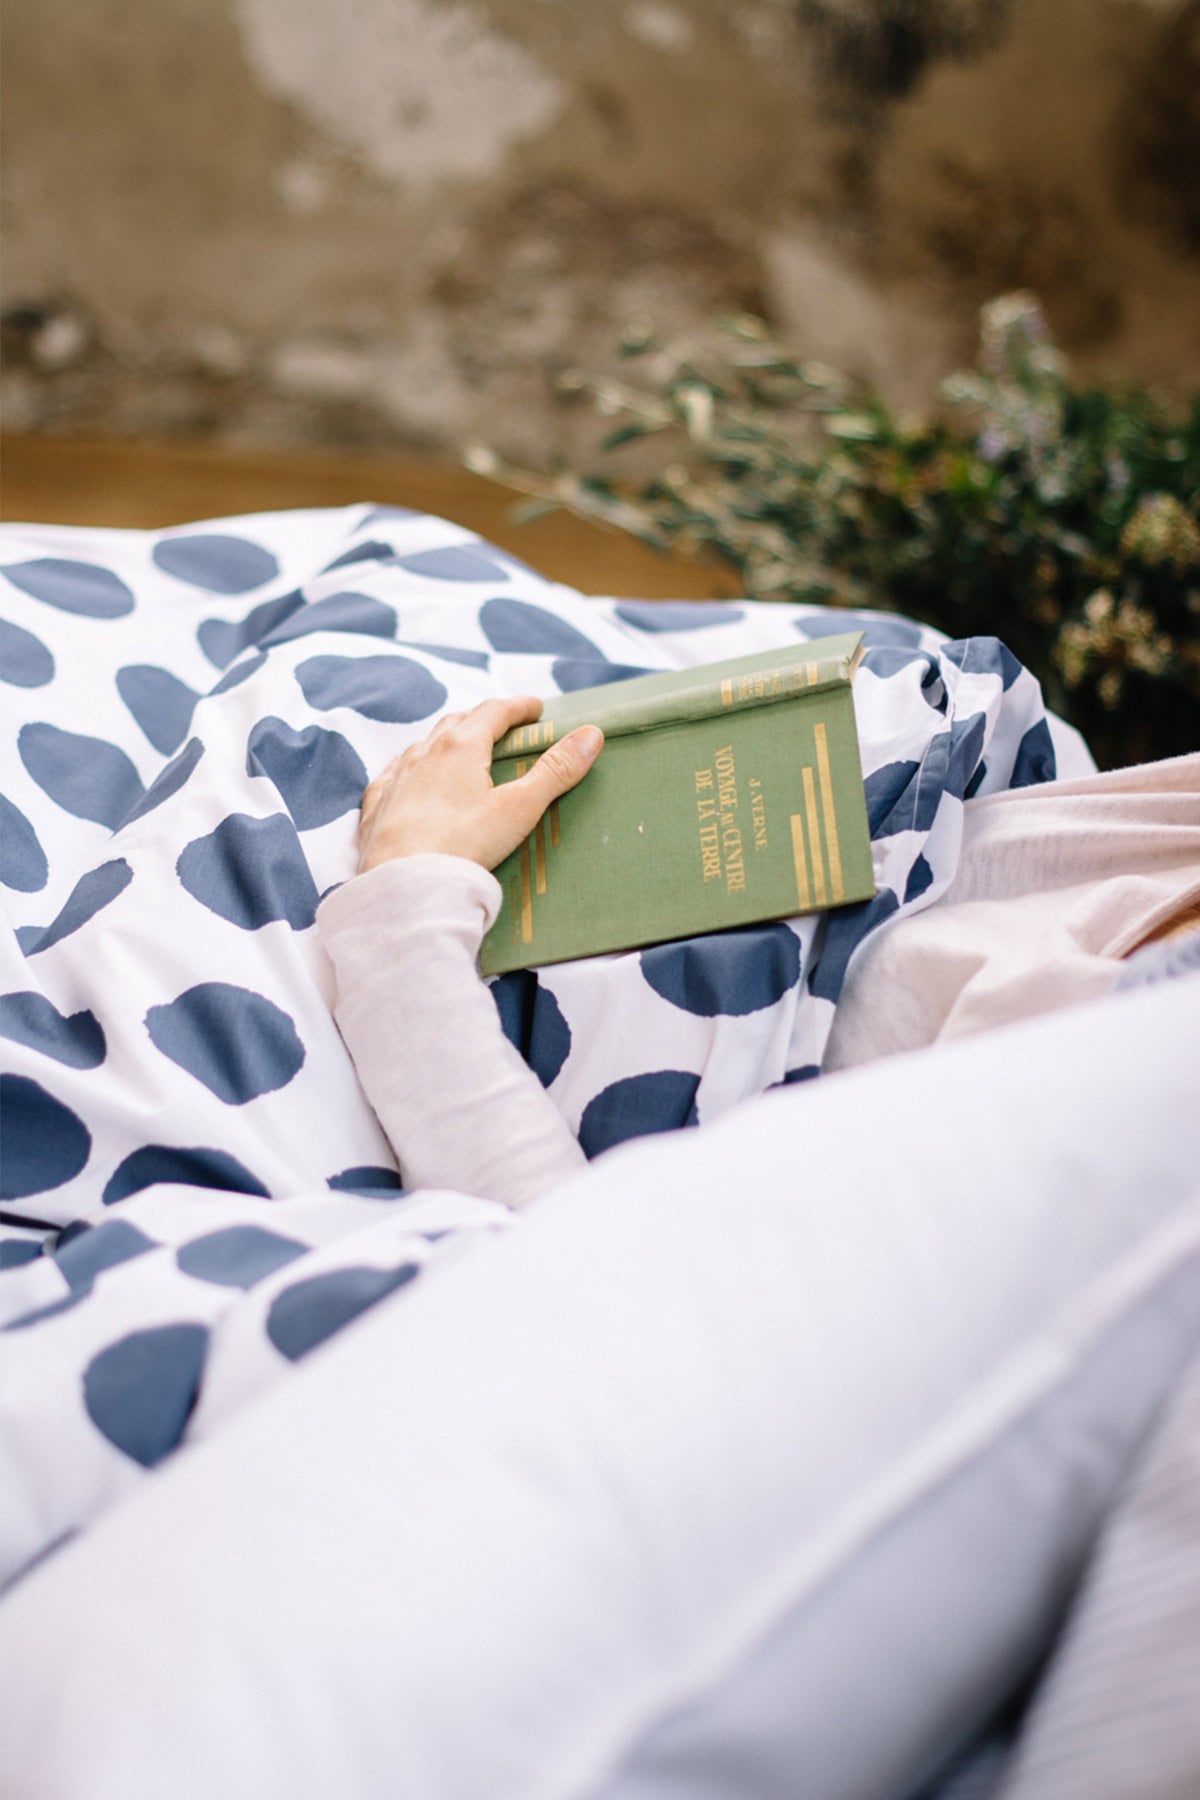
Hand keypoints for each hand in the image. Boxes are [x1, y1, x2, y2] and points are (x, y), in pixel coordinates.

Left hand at [356, 696, 603, 873]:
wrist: (402, 884)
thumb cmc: (463, 846)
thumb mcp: (519, 809)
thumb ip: (555, 772)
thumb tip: (590, 735)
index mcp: (460, 746)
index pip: (493, 712)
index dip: (518, 707)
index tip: (536, 708)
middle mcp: (424, 753)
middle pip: (456, 722)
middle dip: (482, 719)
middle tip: (502, 724)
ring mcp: (396, 779)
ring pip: (423, 746)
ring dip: (445, 741)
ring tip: (459, 748)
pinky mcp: (376, 807)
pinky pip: (393, 776)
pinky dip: (410, 769)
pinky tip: (409, 778)